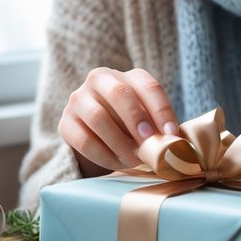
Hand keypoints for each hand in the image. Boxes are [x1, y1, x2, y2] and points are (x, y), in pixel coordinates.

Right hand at [59, 67, 180, 176]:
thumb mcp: (145, 119)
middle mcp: (100, 79)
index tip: (172, 136)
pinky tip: (118, 164)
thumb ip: (157, 127)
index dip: (162, 111)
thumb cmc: (128, 126)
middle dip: (137, 120)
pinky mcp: (65, 123)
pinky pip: (84, 140)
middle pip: (120, 93)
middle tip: (149, 145)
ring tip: (135, 159)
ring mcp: (78, 99)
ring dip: (120, 143)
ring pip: (98, 118)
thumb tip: (174, 144)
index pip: (148, 86)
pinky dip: (104, 156)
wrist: (95, 134)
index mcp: (127, 75)